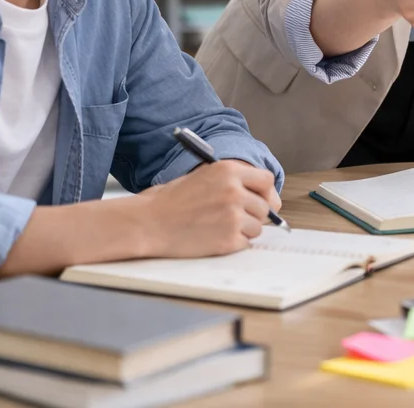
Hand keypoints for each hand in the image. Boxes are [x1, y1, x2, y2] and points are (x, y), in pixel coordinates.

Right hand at [131, 160, 281, 257]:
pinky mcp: (228, 240)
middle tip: (234, 218)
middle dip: (253, 214)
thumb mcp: (203, 176)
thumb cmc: (169, 201)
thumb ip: (231, 182)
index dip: (264, 191)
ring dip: (244, 229)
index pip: (267, 180)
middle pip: (265, 207)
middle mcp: (235, 191)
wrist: (147, 223)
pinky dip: (233, 243)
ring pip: (257, 227)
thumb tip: (259, 194)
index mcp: (229, 171)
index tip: (260, 199)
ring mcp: (233, 216)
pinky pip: (245, 243)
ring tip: (218, 227)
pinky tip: (213, 238)